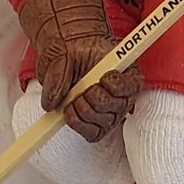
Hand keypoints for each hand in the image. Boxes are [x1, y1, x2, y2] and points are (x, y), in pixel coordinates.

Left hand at [18, 0, 141, 141]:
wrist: (65, 54)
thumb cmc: (71, 49)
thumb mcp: (63, 51)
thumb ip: (58, 72)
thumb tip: (51, 101)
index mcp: (126, 73)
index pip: (132, 85)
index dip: (117, 85)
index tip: (103, 76)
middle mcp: (122, 96)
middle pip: (115, 107)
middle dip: (94, 97)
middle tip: (83, 87)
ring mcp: (110, 113)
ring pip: (102, 122)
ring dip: (83, 110)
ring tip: (74, 97)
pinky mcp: (96, 125)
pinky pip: (91, 134)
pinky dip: (77, 122)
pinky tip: (70, 110)